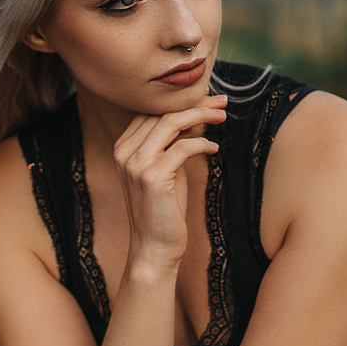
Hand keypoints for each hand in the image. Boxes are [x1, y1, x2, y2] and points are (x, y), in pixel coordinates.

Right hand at [113, 93, 226, 268]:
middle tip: (222, 101)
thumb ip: (173, 144)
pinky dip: (202, 144)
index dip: (181, 102)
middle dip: (196, 103)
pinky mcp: (152, 178)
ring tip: (222, 116)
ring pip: (171, 122)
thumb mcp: (168, 170)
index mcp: (123, 148)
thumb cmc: (164, 211)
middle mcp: (125, 152)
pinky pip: (183, 147)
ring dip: (201, 114)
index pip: (152, 112)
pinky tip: (213, 149)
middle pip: (162, 113)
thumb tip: (196, 117)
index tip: (207, 97)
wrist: (154, 248)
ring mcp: (135, 164)